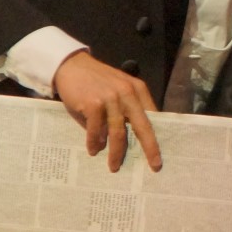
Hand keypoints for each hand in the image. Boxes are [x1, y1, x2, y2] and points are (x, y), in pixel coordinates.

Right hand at [52, 52, 162, 171]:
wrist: (71, 66)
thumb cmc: (95, 83)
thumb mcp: (117, 90)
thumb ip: (126, 110)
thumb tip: (132, 138)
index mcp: (138, 90)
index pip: (153, 117)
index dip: (158, 136)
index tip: (161, 153)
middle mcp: (128, 93)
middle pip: (143, 126)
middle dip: (150, 148)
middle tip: (155, 166)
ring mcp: (110, 98)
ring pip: (118, 132)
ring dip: (116, 152)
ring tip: (114, 166)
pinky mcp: (93, 104)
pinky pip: (96, 130)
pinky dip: (94, 142)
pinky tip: (93, 150)